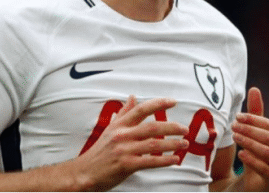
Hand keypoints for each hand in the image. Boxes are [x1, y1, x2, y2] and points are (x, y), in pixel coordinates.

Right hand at [69, 96, 189, 190]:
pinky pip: (150, 161)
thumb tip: (133, 97)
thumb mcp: (110, 129)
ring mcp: (124, 150)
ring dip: (172, 144)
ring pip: (154, 144)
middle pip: (152, 127)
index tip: (173, 102)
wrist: (84, 172)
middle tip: (185, 129)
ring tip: (184, 144)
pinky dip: (164, 160)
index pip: (141, 109)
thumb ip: (124, 113)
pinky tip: (175, 160)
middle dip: (172, 127)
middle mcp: (122, 135)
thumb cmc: (99, 151)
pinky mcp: (126, 165)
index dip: (158, 104)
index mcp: (119, 125)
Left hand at [231, 87, 268, 190]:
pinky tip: (240, 154)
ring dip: (249, 143)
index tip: (237, 117)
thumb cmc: (254, 156)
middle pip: (268, 138)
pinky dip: (252, 160)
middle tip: (233, 126)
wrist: (251, 184)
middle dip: (249, 131)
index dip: (253, 120)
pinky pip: (265, 169)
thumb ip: (255, 114)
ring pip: (267, 152)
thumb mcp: (253, 135)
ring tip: (235, 137)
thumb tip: (254, 88)